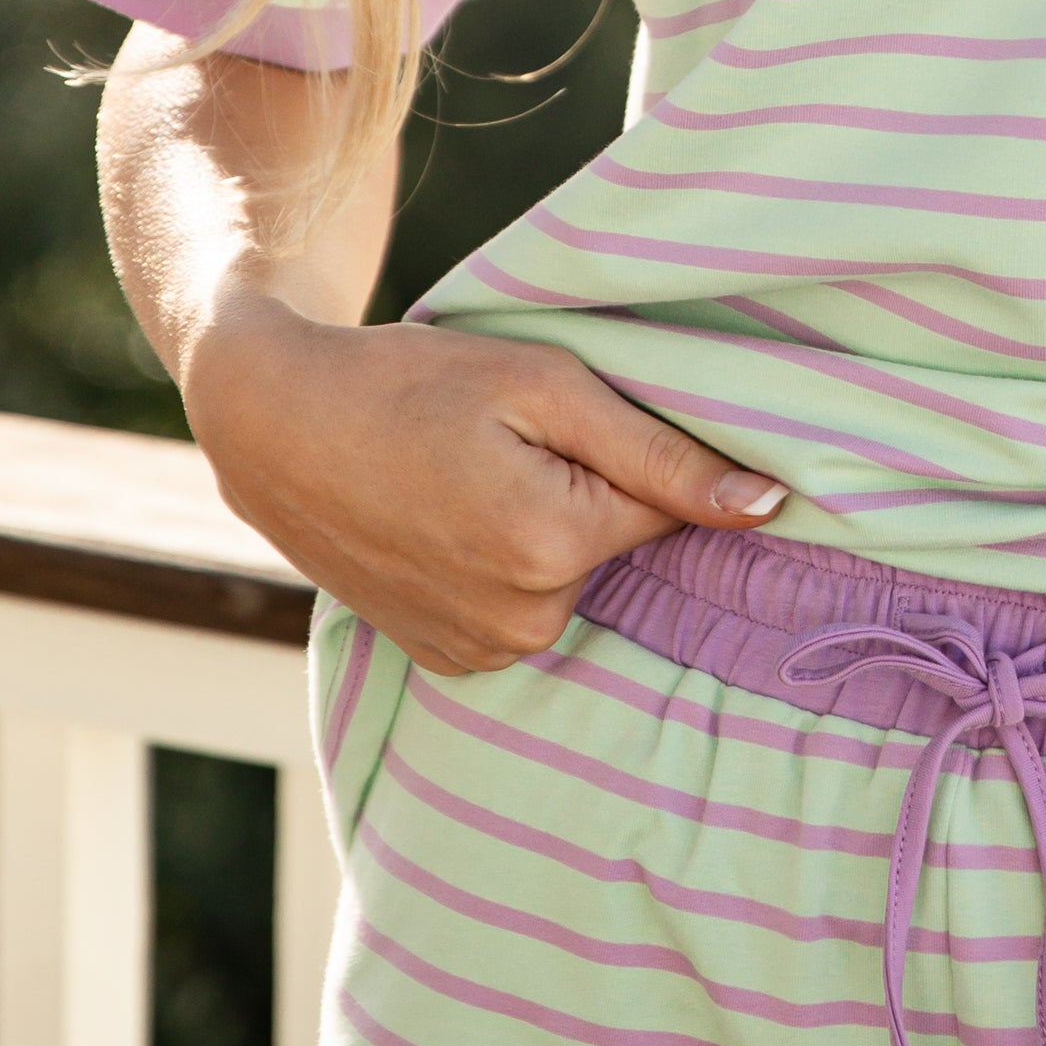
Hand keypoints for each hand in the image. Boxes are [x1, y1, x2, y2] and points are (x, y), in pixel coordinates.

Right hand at [186, 295, 790, 675]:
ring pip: (568, 580)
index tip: (578, 423)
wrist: (277, 424)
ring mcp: (476, 652)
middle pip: (615, 547)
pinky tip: (450, 519)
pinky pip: (520, 610)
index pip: (666, 508)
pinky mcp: (445, 662)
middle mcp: (520, 623)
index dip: (634, 454)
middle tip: (505, 441)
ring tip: (468, 476)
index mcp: (551, 548)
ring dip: (544, 531)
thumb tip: (769, 506)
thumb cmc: (411, 383)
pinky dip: (503, 567)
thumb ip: (662, 454)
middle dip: (586, 492)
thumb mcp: (546, 386)